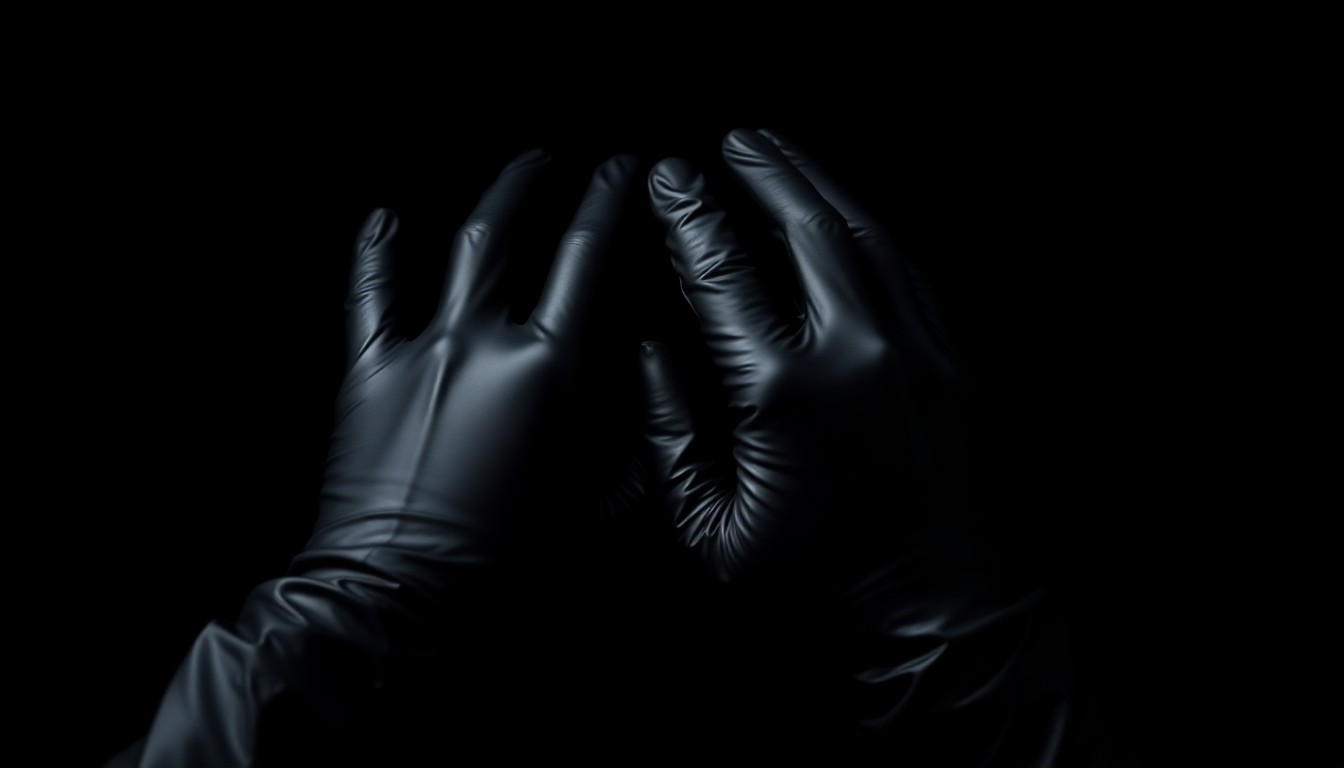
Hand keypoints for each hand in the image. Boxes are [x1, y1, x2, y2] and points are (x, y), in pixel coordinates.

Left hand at [117, 151, 639, 766]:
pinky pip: (369, 292)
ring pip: (458, 248)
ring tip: (515, 174)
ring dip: (492, 202)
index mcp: (551, 370)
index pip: (591, 258)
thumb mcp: (601, 503)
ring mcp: (419, 349)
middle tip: (568, 161)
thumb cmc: (510, 569)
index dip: (611, 203)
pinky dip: (375, 250)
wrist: (400, 603)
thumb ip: (629, 431)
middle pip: (520, 234)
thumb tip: (640, 373)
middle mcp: (484, 341)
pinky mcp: (367, 372)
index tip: (624, 172)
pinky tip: (384, 217)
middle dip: (549, 185)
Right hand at [640, 129, 960, 581]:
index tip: (666, 179)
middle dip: (760, 173)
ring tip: (779, 151)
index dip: (688, 216)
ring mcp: (914, 349)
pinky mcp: (950, 359)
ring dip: (816, 184)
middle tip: (730, 140)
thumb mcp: (709, 528)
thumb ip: (669, 431)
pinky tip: (842, 211)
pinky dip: (867, 228)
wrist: (939, 607)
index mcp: (784, 393)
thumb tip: (646, 348)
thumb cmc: (816, 581)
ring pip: (863, 235)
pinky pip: (906, 268)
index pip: (723, 273)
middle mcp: (855, 352)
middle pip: (802, 228)